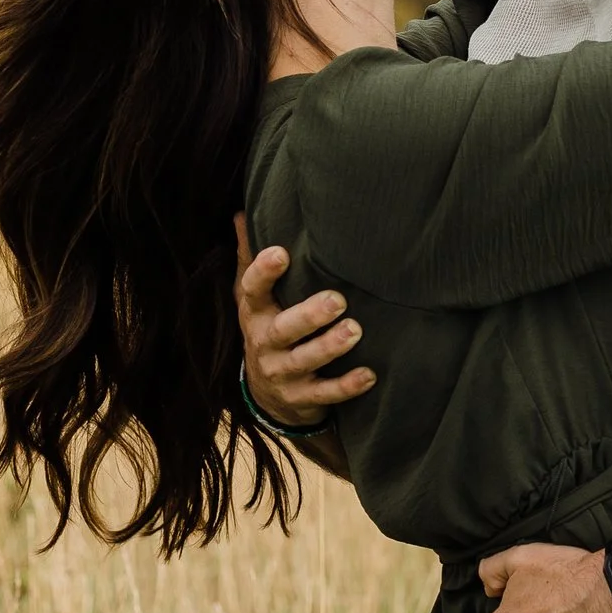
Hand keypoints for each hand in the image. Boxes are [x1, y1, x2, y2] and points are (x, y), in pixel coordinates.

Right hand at [234, 215, 374, 427]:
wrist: (267, 395)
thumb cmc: (269, 330)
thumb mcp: (255, 298)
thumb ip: (251, 258)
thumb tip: (241, 213)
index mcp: (255, 314)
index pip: (252, 290)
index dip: (263, 272)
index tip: (282, 252)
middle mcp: (265, 343)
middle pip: (283, 330)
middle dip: (309, 316)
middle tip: (337, 300)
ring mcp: (282, 374)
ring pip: (304, 361)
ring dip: (329, 347)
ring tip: (354, 331)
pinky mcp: (301, 399)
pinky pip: (324, 395)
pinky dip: (346, 387)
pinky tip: (369, 375)